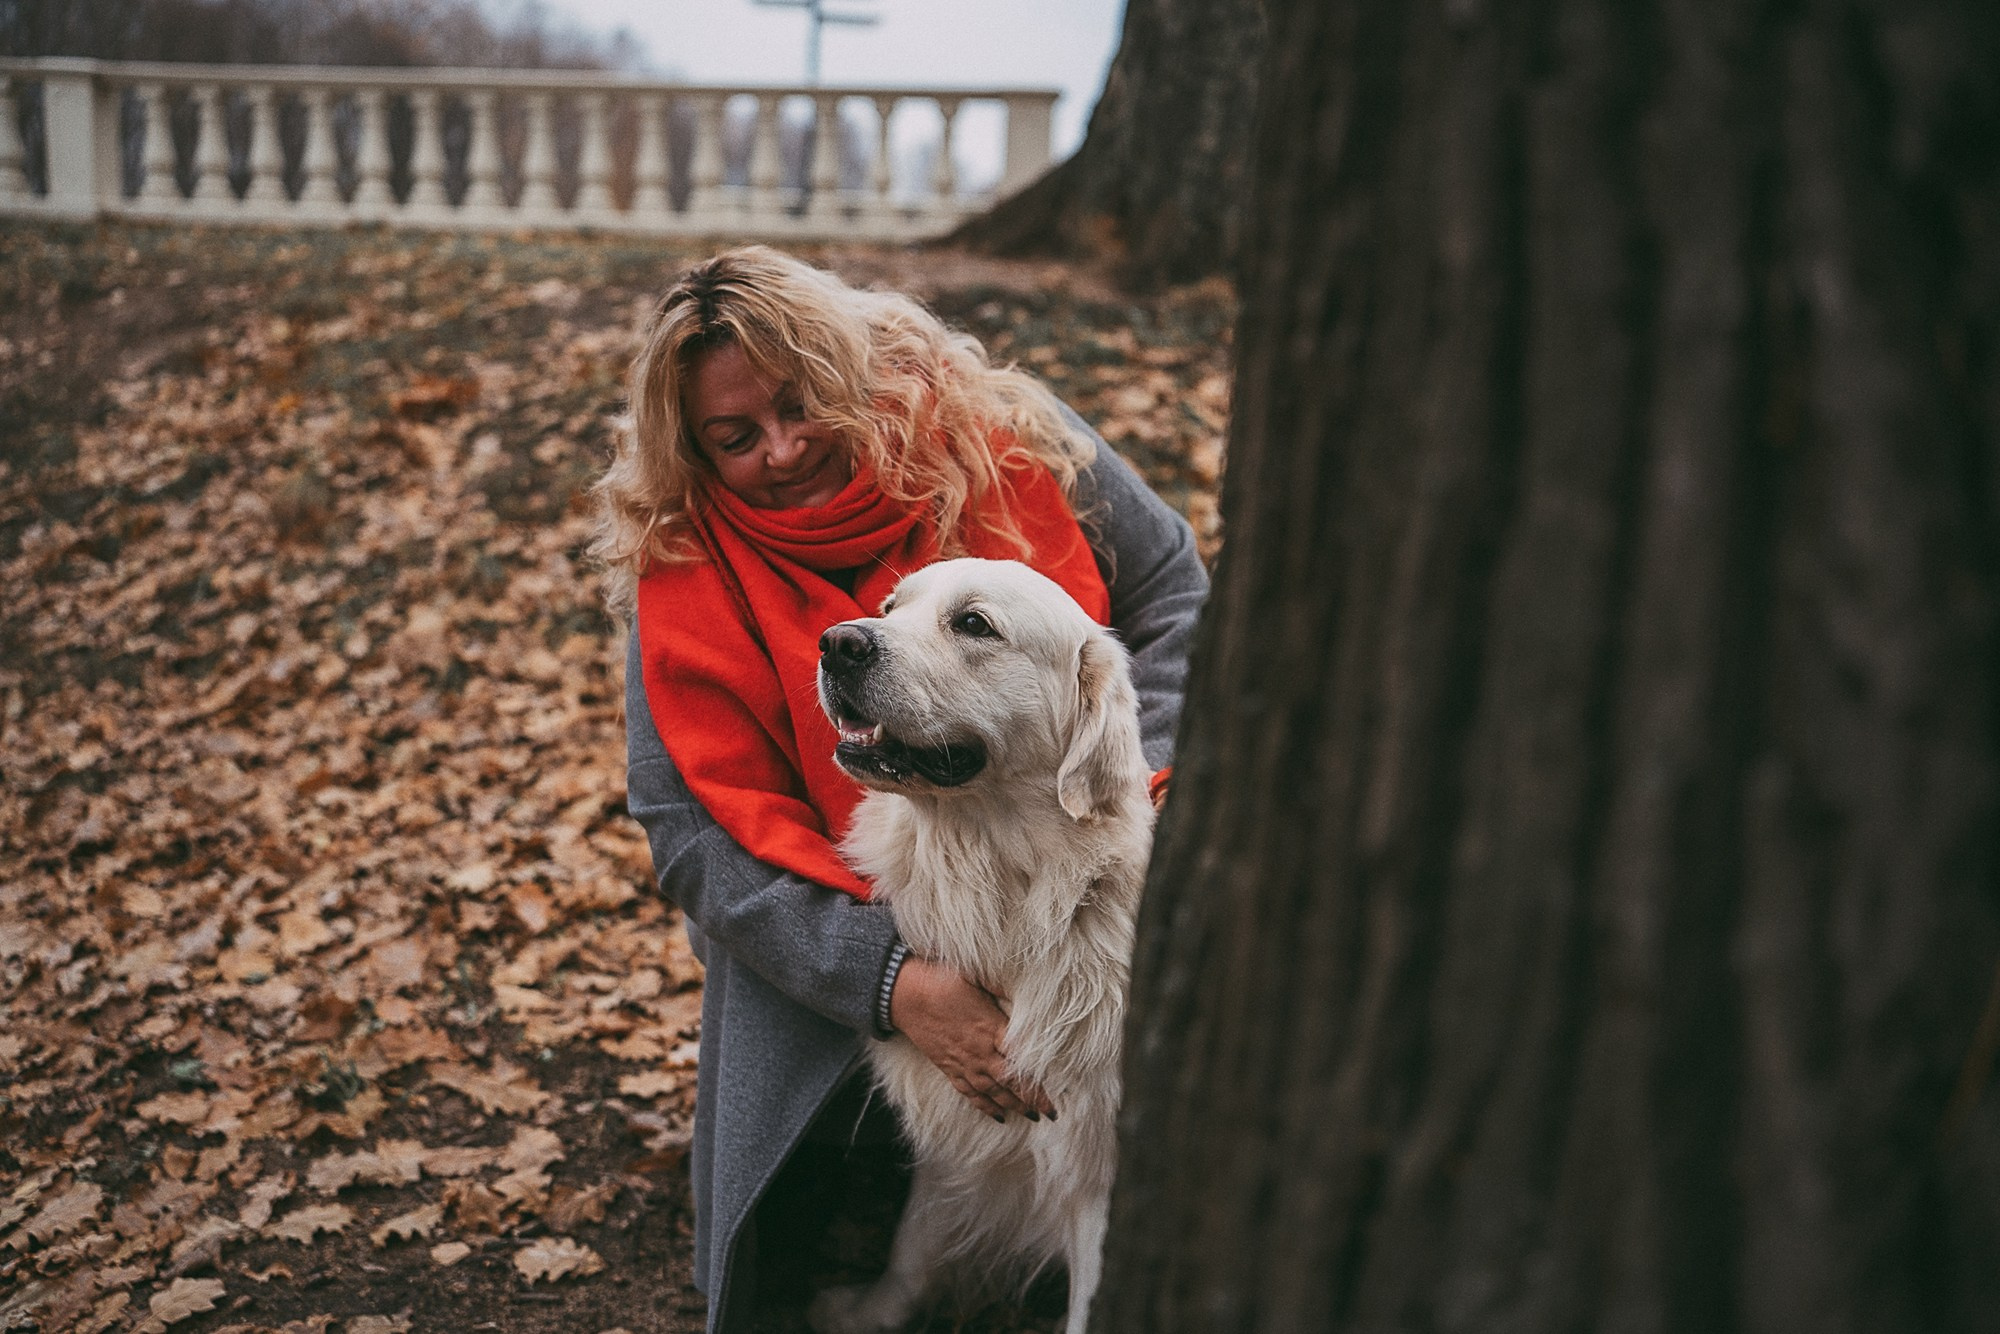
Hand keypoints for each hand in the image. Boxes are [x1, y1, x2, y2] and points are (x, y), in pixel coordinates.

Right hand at [888, 957, 1055, 1122]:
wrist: (904, 994)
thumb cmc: (942, 980)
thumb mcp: (977, 977)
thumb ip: (1002, 985)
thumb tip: (1027, 986)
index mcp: (991, 1028)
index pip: (1020, 1060)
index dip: (1037, 1080)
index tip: (1054, 1092)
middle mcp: (979, 1050)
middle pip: (1010, 1081)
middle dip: (1031, 1099)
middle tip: (1050, 1114)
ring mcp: (963, 1062)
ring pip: (992, 1091)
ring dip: (1012, 1106)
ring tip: (1030, 1117)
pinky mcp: (948, 1067)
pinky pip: (968, 1092)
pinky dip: (984, 1106)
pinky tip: (997, 1116)